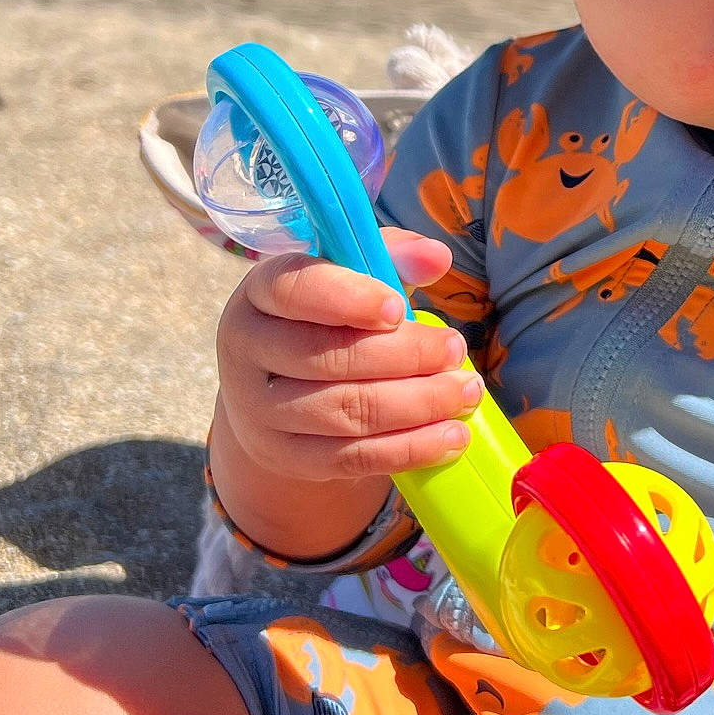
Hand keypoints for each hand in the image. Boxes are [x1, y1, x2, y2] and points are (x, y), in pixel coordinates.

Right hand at [214, 229, 482, 485]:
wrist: (273, 390)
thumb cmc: (323, 317)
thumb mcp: (348, 275)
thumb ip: (390, 255)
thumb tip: (436, 258)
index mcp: (260, 293)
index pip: (295, 291)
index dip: (348, 299)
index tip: (399, 308)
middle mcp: (248, 351)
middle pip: (329, 358)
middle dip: (404, 356)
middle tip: (456, 351)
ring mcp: (259, 411)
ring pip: (345, 411)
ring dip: (416, 404)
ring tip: (465, 393)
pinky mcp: (284, 457)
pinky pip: (350, 458)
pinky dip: (407, 450)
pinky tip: (450, 438)